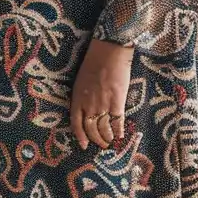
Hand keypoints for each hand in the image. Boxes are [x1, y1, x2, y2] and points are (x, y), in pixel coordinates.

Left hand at [70, 35, 135, 149]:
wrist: (108, 52)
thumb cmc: (94, 62)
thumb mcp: (81, 81)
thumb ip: (83, 97)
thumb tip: (88, 109)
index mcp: (77, 99)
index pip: (76, 124)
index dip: (81, 137)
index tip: (84, 145)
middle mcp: (89, 106)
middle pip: (91, 129)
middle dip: (96, 140)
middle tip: (102, 145)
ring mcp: (103, 105)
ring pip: (104, 128)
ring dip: (107, 137)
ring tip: (111, 141)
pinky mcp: (117, 102)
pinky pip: (117, 122)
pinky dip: (119, 130)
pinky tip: (121, 134)